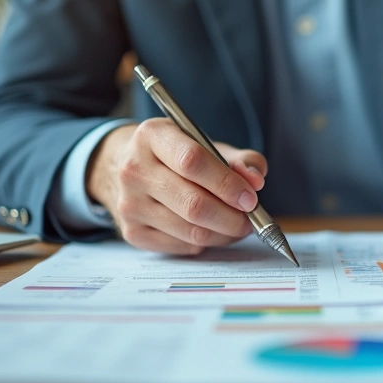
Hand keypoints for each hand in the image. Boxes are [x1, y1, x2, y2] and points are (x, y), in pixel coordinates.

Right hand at [87, 119, 267, 254]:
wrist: (126, 167)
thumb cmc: (175, 155)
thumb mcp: (206, 144)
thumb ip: (239, 159)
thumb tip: (256, 180)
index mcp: (153, 136)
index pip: (192, 161)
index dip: (227, 183)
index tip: (250, 197)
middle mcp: (134, 169)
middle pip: (193, 204)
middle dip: (232, 217)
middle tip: (251, 219)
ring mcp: (129, 204)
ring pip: (190, 231)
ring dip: (224, 233)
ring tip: (237, 225)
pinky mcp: (132, 232)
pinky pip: (182, 246)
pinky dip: (206, 243)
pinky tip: (212, 231)